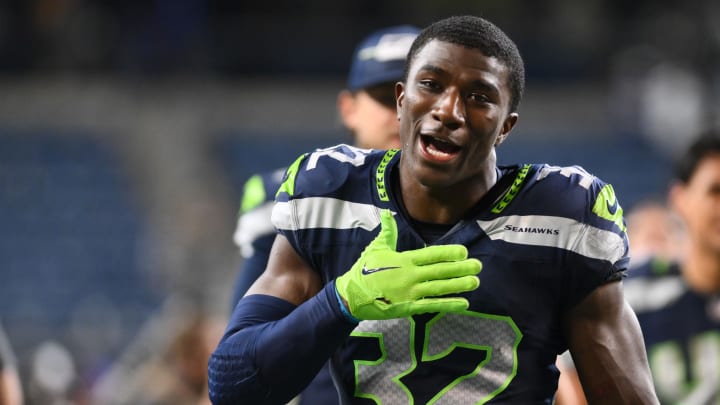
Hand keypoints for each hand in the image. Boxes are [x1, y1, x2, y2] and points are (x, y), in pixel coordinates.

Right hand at [335, 209, 480, 319]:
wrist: (351, 295)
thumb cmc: (364, 269)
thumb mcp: (376, 247)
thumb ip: (388, 231)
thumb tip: (388, 213)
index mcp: (404, 260)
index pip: (431, 254)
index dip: (449, 253)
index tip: (464, 251)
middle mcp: (410, 275)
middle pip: (440, 271)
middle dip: (460, 268)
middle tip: (478, 265)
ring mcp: (410, 292)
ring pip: (439, 288)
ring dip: (459, 285)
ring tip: (475, 282)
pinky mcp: (408, 307)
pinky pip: (432, 305)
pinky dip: (448, 304)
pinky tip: (463, 303)